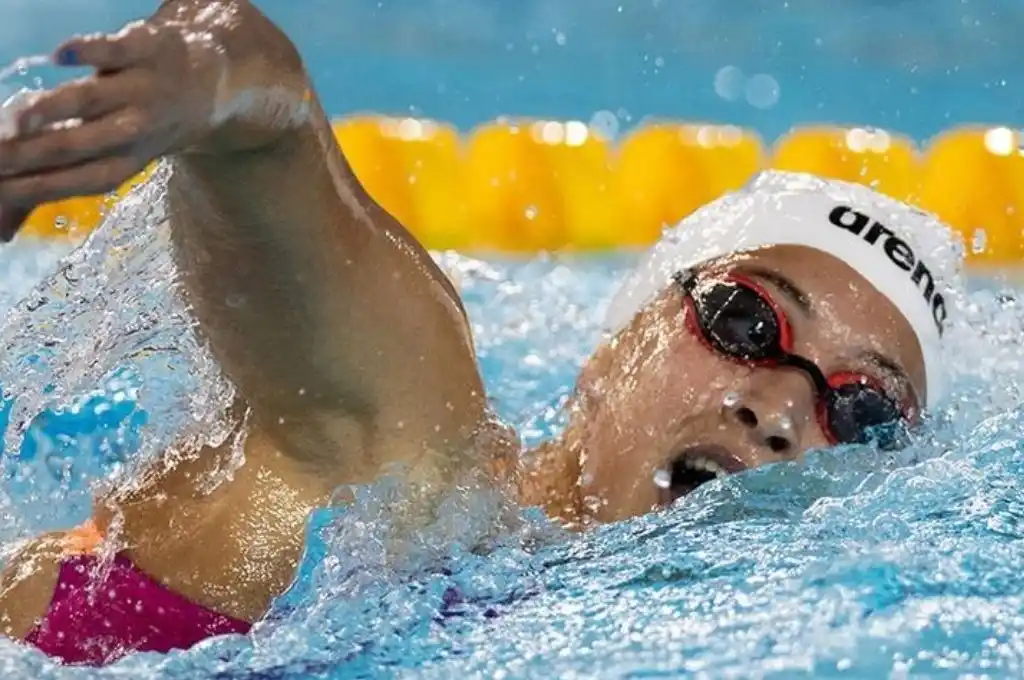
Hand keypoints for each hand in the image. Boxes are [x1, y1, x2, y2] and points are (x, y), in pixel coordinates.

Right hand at [0, 21, 219, 241]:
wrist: (207, 86)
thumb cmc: (139, 128)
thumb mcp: (107, 161)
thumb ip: (53, 187)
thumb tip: (1, 234)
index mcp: (124, 163)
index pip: (76, 180)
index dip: (37, 186)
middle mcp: (135, 130)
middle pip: (78, 143)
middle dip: (32, 152)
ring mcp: (141, 89)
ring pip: (92, 100)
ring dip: (54, 108)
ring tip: (19, 119)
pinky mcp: (144, 49)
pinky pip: (115, 50)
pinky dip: (88, 52)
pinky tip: (58, 56)